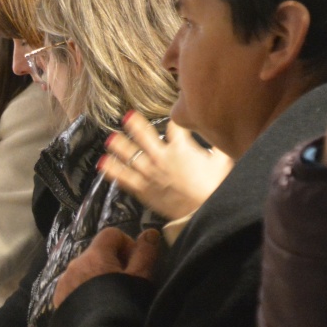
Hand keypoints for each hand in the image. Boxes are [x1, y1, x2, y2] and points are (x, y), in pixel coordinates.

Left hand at [53, 227, 161, 307]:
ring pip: (85, 272)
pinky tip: (96, 310)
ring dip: (99, 279)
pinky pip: (74, 288)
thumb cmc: (123, 308)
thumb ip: (145, 254)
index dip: (127, 245)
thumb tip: (150, 233)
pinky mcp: (58, 301)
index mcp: (93, 256)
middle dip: (113, 264)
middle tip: (126, 285)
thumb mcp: (140, 279)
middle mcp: (74, 265)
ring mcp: (63, 284)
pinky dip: (86, 292)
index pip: (110, 234)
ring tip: (111, 300)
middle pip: (96, 253)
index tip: (136, 265)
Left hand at [100, 111, 232, 219]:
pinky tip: (102, 164)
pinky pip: (124, 178)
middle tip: (126, 116)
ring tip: (109, 139)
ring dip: (118, 146)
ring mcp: (149, 174)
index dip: (175, 117)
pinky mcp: (142, 190)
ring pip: (130, 156)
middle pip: (144, 136)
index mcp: (181, 148)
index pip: (175, 126)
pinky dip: (112, 171)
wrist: (203, 214)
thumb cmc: (215, 188)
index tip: (172, 112)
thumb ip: (219, 145)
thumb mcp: (223, 161)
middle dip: (135, 125)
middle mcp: (161, 158)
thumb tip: (223, 133)